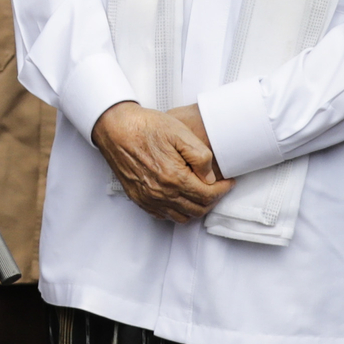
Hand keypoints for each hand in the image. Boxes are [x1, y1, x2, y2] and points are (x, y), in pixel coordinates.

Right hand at [90, 101, 232, 222]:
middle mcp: (161, 193)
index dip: (223, 189)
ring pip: (182, 216)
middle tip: (217, 187)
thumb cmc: (145, 126)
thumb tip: (210, 177)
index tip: (228, 182)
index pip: (208, 196)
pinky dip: (176, 210)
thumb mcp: (179, 132)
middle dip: (212, 199)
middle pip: (197, 209)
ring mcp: (149, 198)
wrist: (115, 128)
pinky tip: (179, 196)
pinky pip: (164, 215)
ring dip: (195, 207)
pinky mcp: (138, 198)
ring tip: (200, 192)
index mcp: (174, 177)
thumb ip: (200, 156)